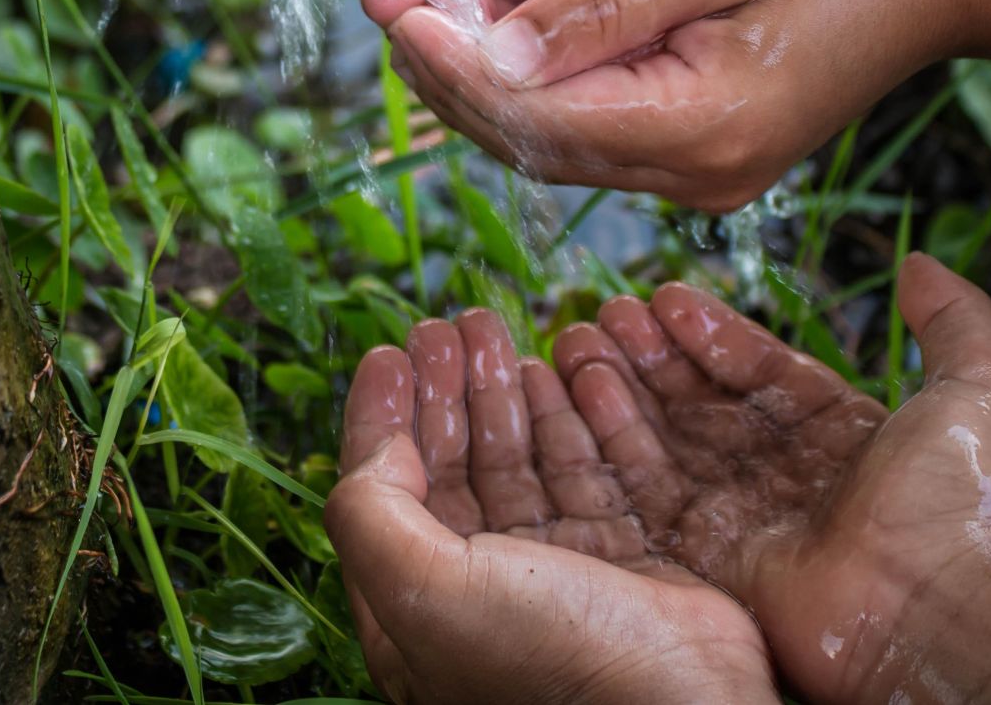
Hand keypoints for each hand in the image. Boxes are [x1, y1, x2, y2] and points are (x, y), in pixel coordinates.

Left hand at [325, 309, 777, 704]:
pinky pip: (582, 469)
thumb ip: (372, 515)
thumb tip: (375, 449)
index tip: (388, 353)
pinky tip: (554, 369)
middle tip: (448, 325)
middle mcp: (479, 592)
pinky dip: (566, 416)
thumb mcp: (424, 590)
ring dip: (500, 390)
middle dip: (445, 389)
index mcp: (416, 611)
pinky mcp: (618, 558)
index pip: (381, 495)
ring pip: (515, 460)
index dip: (379, 418)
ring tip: (494, 328)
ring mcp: (551, 574)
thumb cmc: (547, 666)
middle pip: (449, 466)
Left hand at [382, 0, 972, 209]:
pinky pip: (586, 131)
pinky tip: (487, 35)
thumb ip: (600, 2)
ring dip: (476, 82)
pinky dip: (526, 87)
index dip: (448, 61)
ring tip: (413, 10)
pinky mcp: (700, 155)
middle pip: (530, 142)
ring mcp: (700, 174)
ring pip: (550, 143)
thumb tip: (495, 47)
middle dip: (444, 73)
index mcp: (701, 126)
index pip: (534, 113)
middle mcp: (695, 173)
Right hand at [551, 257, 990, 704]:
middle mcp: (782, 473)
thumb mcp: (978, 387)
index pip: (758, 369)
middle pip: (699, 402)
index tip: (664, 298)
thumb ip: (954, 319)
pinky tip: (580, 394)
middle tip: (603, 314)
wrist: (934, 609)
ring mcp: (742, 515)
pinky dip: (609, 442)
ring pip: (662, 440)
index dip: (710, 333)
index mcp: (837, 434)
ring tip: (577, 341)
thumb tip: (922, 264)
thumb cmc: (959, 504)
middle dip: (649, 356)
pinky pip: (644, 490)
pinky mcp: (706, 556)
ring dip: (618, 389)